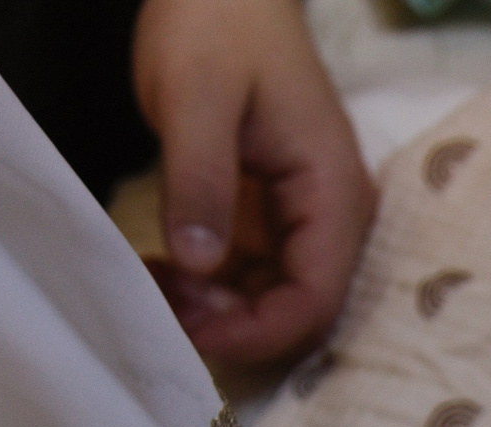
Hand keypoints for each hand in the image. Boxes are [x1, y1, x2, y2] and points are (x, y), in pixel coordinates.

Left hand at [133, 0, 374, 364]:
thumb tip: (199, 265)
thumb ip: (200, 180)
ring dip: (219, 311)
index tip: (189, 332)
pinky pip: (256, 272)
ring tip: (157, 286)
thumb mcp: (196, 97)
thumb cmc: (216, 25)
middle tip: (163, 305)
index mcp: (332, 192)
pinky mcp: (276, 211)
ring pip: (276, 298)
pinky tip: (167, 269)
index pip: (315, 300)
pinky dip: (213, 286)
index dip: (257, 333)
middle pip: (300, 311)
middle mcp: (333, 215)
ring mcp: (306, 215)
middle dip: (234, 326)